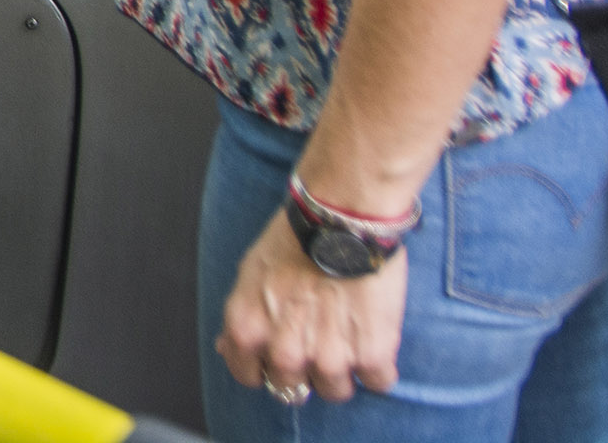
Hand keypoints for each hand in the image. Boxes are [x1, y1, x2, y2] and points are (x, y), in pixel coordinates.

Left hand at [216, 208, 404, 405]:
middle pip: (294, 389)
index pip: (249, 377)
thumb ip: (242, 319)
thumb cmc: (295, 238)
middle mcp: (284, 352)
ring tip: (348, 330)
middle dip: (305, 367)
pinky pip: (378, 381)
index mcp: (247, 330)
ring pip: (336, 391)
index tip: (280, 352)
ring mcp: (329, 358)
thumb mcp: (249, 275)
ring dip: (344, 367)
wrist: (342, 217)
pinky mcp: (371, 355)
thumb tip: (228, 349)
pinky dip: (379, 362)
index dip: (265, 365)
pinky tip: (374, 332)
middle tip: (319, 335)